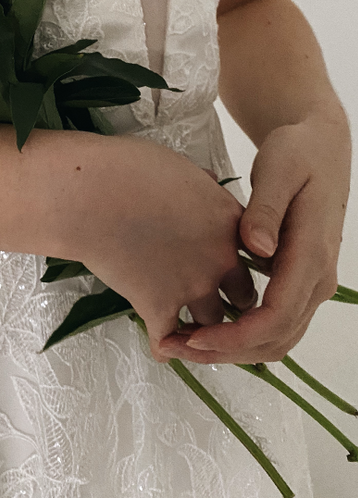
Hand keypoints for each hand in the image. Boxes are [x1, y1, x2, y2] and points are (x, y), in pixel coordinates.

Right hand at [67, 136, 257, 363]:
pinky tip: (159, 346)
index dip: (240, 262)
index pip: (256, 257)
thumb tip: (207, 184)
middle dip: (230, 300)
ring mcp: (190, 286)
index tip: (227, 266)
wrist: (92, 193)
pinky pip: (167, 343)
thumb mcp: (180, 166)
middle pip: (244, 297)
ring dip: (201, 327)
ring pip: (212, 324)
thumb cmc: (129, 168)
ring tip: (186, 326)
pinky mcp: (157, 306)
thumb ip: (202, 184)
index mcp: (229, 222)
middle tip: (210, 297)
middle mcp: (219, 259)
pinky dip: (164, 348)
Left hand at [160, 114, 350, 364]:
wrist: (319, 146)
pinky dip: (240, 332)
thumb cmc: (298, 153)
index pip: (277, 317)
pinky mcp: (295, 279)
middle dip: (226, 351)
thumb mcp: (279, 170)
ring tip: (183, 341)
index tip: (194, 336)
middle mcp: (316, 279)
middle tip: (176, 347)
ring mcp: (308, 283)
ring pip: (274, 337)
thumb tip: (258, 247)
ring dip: (231, 347)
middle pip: (275, 339)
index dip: (236, 336)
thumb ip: (266, 209)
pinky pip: (271, 321)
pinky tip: (203, 322)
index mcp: (312, 256)